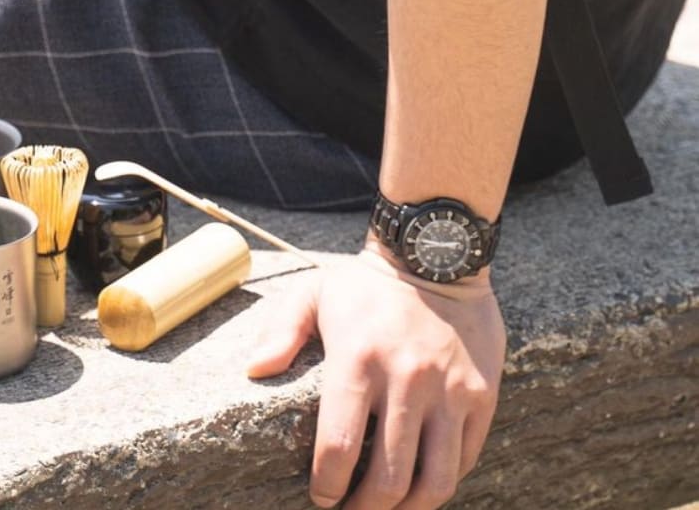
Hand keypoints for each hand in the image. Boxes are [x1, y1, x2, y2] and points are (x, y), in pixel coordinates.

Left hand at [246, 245, 504, 509]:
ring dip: (408, 507)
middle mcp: (406, 381)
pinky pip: (465, 457)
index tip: (320, 497)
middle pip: (389, 477)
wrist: (438, 253)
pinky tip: (421, 481)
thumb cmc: (366, 283)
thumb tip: (255, 370)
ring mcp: (449, 392)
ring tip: (389, 508)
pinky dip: (443, 480)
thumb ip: (281, 332)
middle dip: (365, 508)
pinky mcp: (482, 395)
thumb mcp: (314, 293)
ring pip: (435, 480)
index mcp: (357, 360)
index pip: (340, 445)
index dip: (327, 484)